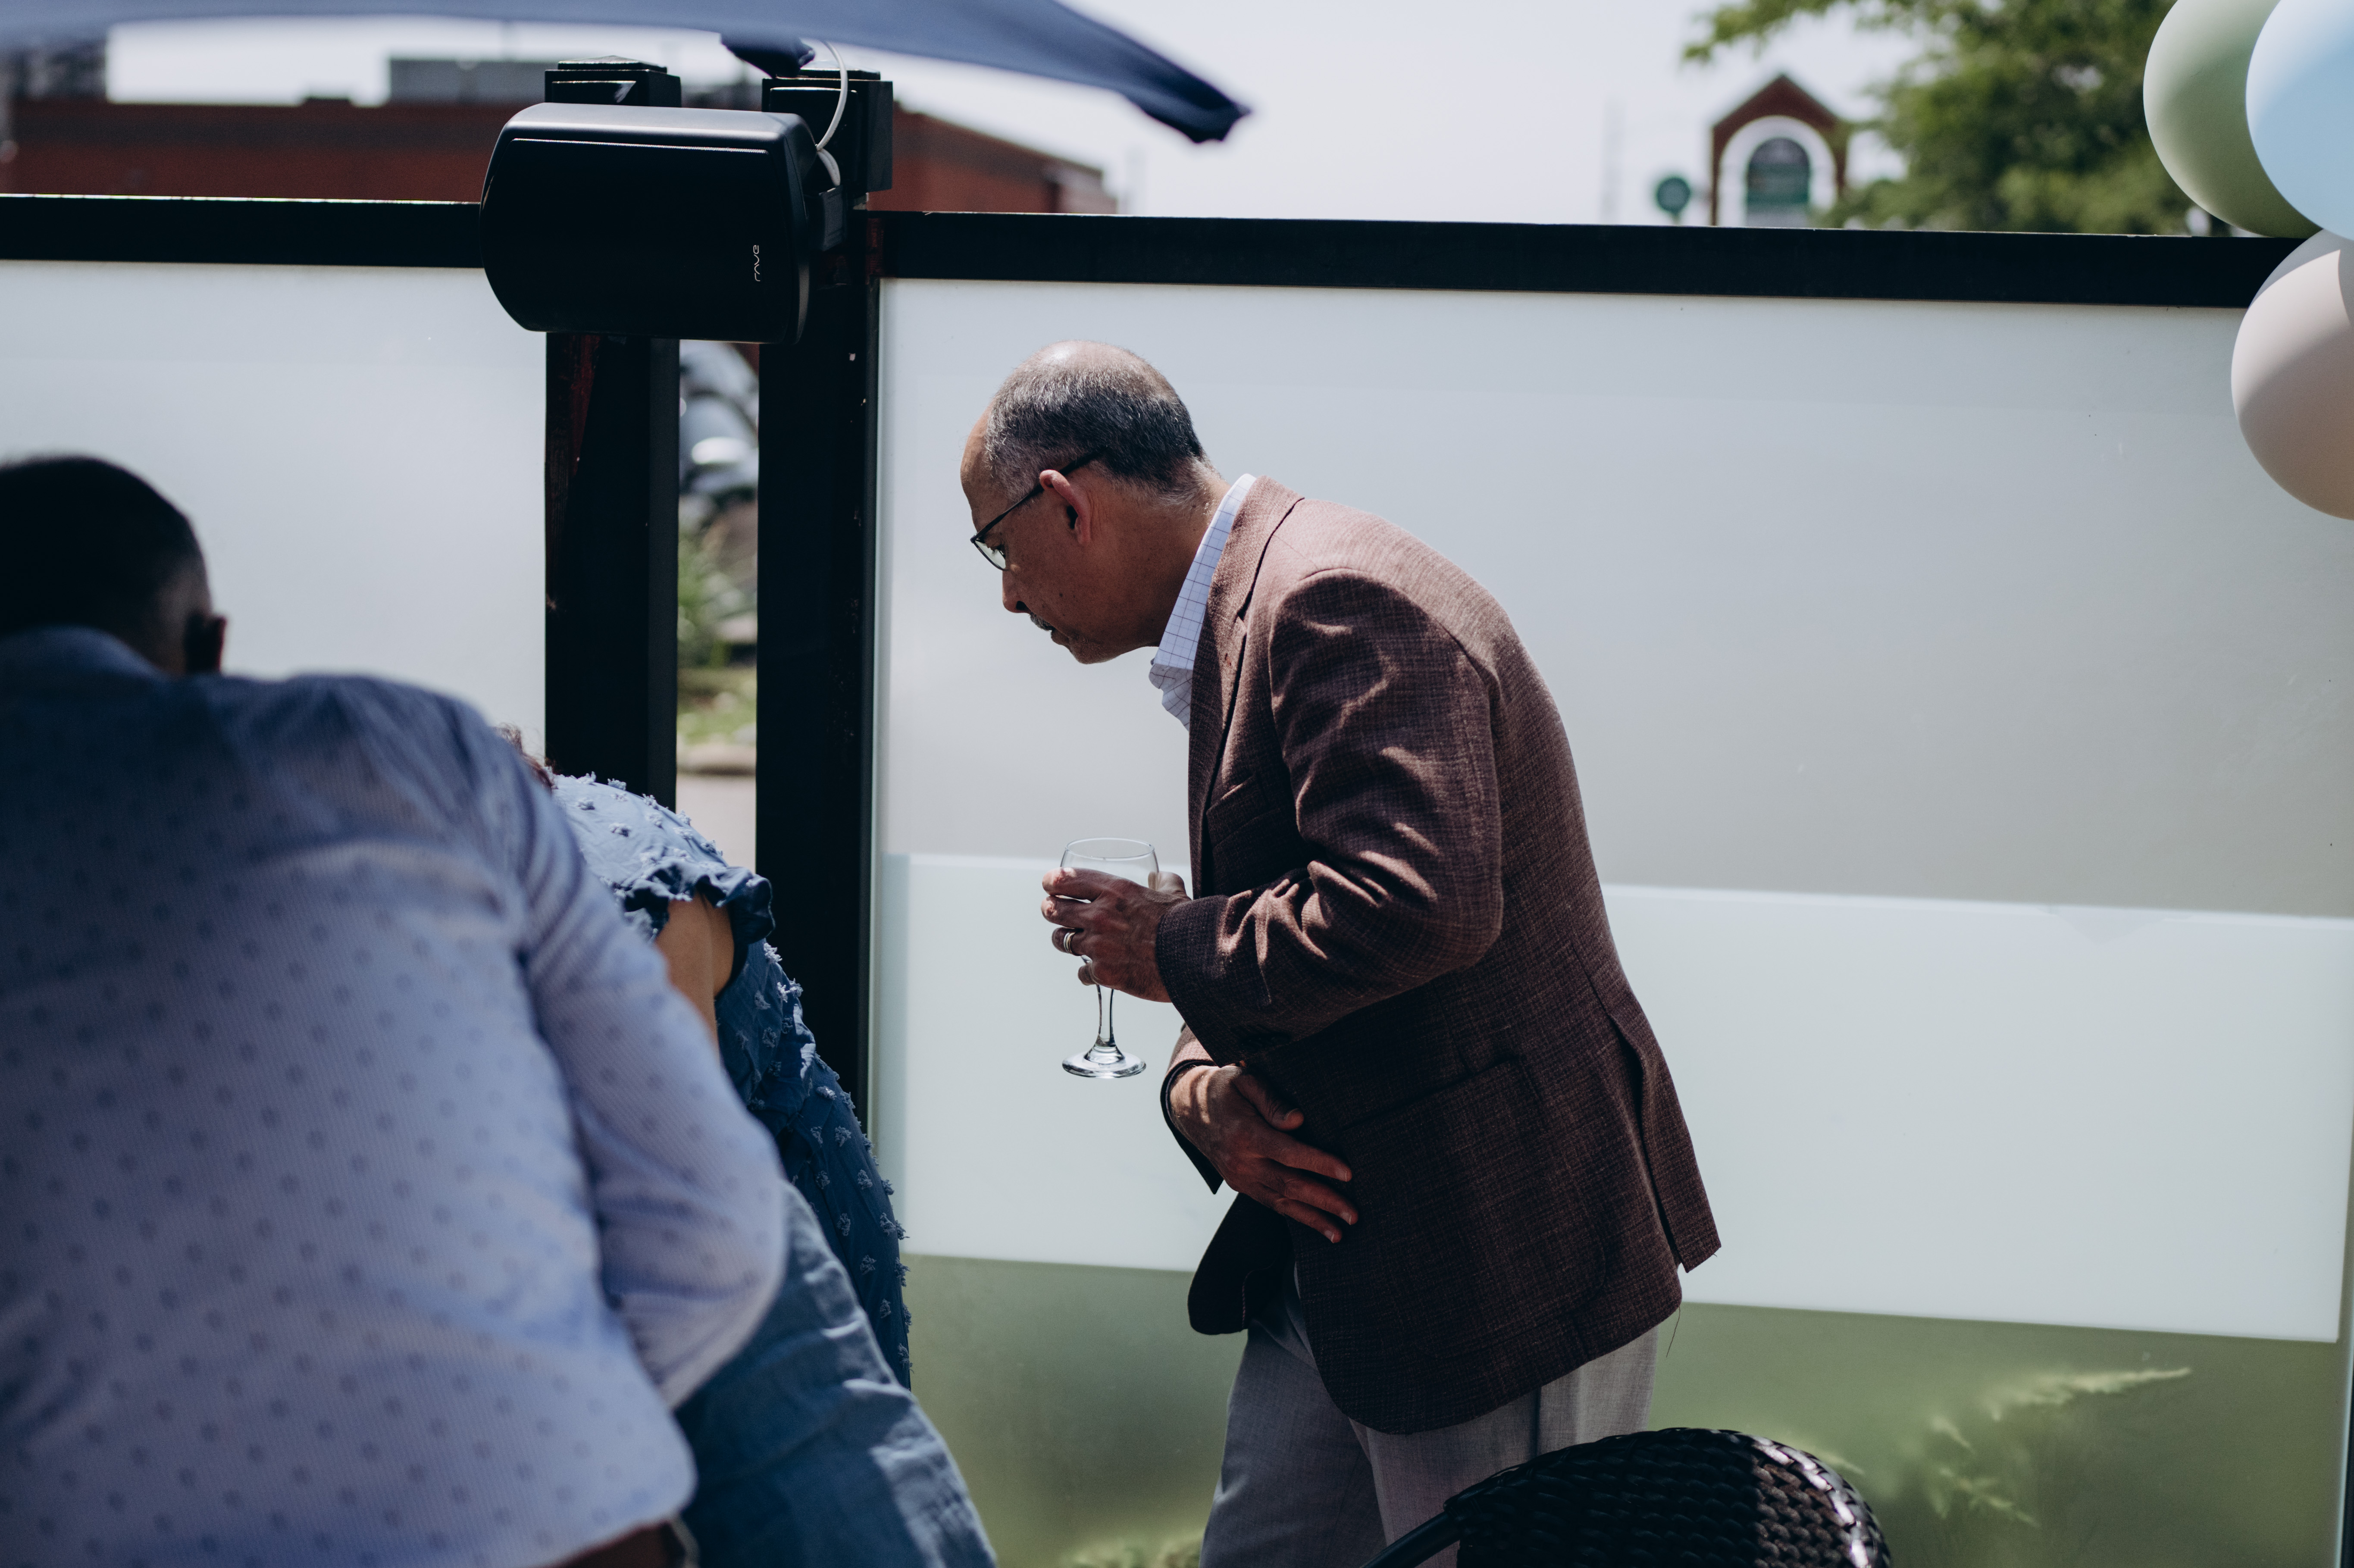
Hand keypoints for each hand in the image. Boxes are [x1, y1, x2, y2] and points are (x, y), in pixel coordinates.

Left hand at [1042, 867, 1186, 1002]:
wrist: (1195, 959)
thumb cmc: (1185, 924)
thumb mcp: (1174, 893)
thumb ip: (1162, 881)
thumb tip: (1159, 877)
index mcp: (1114, 890)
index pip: (1065, 879)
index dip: (1052, 882)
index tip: (1050, 885)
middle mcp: (1100, 916)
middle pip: (1053, 909)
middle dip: (1050, 909)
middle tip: (1053, 911)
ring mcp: (1098, 945)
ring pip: (1060, 940)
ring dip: (1065, 940)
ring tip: (1074, 941)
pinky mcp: (1103, 973)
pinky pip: (1081, 973)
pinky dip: (1088, 973)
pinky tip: (1097, 971)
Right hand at [1170, 1065, 1356, 1243]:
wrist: (1189, 1109)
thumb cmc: (1225, 1089)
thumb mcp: (1245, 1080)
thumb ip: (1272, 1100)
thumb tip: (1298, 1120)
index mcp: (1246, 1134)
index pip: (1289, 1153)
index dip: (1319, 1164)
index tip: (1347, 1173)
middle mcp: (1242, 1161)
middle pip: (1289, 1185)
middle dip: (1324, 1201)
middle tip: (1352, 1214)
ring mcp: (1240, 1178)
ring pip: (1281, 1202)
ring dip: (1313, 1219)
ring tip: (1339, 1233)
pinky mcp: (1241, 1185)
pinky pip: (1271, 1203)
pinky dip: (1295, 1215)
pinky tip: (1317, 1225)